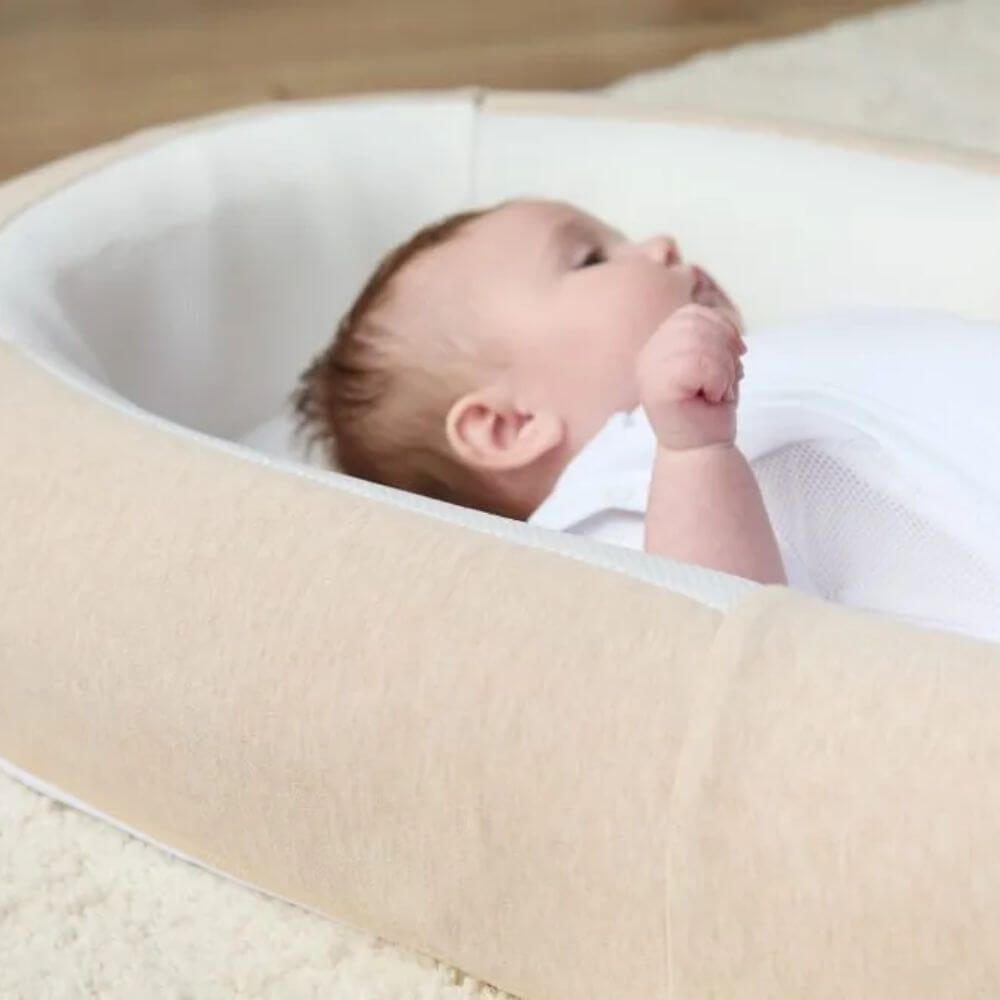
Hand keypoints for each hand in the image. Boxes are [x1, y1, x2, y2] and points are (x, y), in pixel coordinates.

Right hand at [636, 303, 745, 450]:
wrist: (702, 449)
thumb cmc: (708, 408)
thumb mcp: (713, 361)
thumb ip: (712, 335)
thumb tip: (730, 325)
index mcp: (657, 345)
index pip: (691, 313)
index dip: (721, 328)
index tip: (733, 357)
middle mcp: (647, 355)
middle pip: (696, 323)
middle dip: (725, 348)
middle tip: (725, 379)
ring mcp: (648, 371)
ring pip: (699, 342)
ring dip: (723, 367)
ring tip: (718, 389)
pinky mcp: (657, 387)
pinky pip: (699, 363)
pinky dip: (719, 379)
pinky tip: (714, 397)